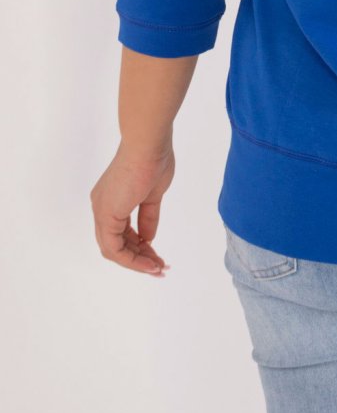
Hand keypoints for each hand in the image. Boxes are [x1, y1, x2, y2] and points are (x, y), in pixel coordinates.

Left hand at [89, 142, 174, 276]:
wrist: (148, 144)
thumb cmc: (154, 160)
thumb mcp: (153, 195)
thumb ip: (148, 217)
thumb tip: (147, 239)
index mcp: (111, 199)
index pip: (120, 233)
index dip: (138, 248)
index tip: (157, 256)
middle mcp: (102, 206)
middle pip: (115, 244)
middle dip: (138, 259)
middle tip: (159, 267)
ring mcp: (102, 211)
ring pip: (113, 249)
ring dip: (136, 262)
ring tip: (158, 268)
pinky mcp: (107, 215)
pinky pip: (114, 248)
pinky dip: (132, 259)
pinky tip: (150, 262)